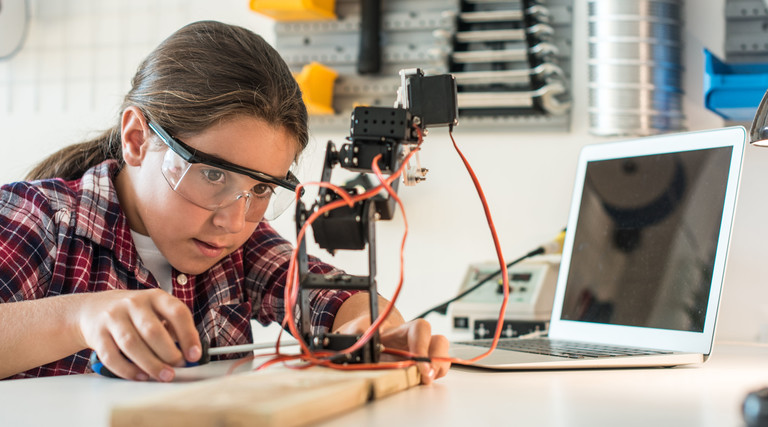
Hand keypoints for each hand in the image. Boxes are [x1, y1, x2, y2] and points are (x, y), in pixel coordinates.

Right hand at [77, 289, 200, 381]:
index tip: (194, 355)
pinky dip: (128, 370)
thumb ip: (172, 328)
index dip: (189, 335)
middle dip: (169, 353)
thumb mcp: (155, 310)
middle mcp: (134, 304)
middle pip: (153, 331)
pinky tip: (141, 376)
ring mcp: (113, 318)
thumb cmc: (133, 314)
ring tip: (164, 375)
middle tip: (178, 366)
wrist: (92, 309)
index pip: (177, 313)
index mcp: (155, 297)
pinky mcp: (97, 334)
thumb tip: (190, 354)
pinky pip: (111, 356)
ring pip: (132, 344)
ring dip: (151, 364)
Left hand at [335, 316, 449, 384]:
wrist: (366, 341)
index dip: (421, 346)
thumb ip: (357, 332)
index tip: (418, 365)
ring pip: (442, 356)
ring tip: (425, 380)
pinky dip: (435, 376)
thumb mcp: (356, 330)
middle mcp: (416, 341)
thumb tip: (361, 344)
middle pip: (439, 342)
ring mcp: (421, 354)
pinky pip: (437, 370)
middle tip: (426, 377)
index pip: (420, 329)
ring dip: (438, 369)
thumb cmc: (364, 335)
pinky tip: (421, 381)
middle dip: (437, 360)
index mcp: (402, 330)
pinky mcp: (421, 368)